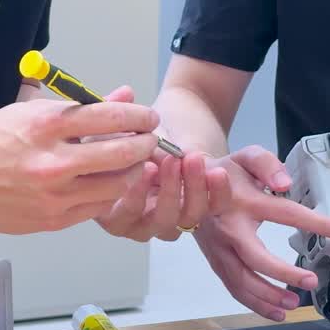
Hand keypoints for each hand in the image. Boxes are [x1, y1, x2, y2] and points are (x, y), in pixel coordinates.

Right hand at [0, 87, 159, 233]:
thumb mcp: (30, 111)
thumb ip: (82, 105)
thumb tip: (125, 94)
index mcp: (45, 126)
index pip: (110, 117)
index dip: (139, 116)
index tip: (149, 117)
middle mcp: (53, 162)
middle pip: (122, 154)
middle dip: (145, 144)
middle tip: (150, 139)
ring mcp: (55, 196)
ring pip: (117, 185)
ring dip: (134, 172)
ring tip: (135, 162)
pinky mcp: (54, 220)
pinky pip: (98, 206)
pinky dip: (111, 193)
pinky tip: (110, 182)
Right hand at [92, 87, 233, 240]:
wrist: (174, 117)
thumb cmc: (139, 129)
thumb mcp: (121, 128)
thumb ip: (113, 124)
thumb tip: (122, 106)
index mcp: (112, 208)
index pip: (118, 217)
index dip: (132, 198)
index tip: (145, 169)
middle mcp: (143, 220)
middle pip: (157, 223)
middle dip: (169, 193)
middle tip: (172, 160)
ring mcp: (175, 216)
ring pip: (186, 219)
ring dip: (192, 190)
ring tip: (192, 158)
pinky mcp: (204, 205)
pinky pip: (214, 210)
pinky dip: (217, 193)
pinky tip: (216, 172)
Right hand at [195, 145, 329, 320]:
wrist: (189, 185)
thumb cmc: (226, 172)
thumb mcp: (246, 156)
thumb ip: (266, 164)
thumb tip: (285, 183)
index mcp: (244, 202)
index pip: (285, 213)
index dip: (315, 223)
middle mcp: (229, 230)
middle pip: (256, 259)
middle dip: (283, 274)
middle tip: (311, 281)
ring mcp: (219, 250)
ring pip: (241, 282)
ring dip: (267, 298)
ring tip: (294, 304)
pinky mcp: (216, 262)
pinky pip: (234, 288)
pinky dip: (254, 304)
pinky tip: (275, 312)